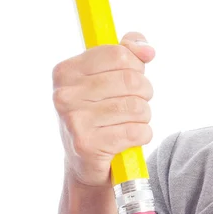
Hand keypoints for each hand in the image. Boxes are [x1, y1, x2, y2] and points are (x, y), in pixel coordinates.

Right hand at [51, 31, 155, 187]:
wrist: (87, 162)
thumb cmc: (101, 111)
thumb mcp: (109, 75)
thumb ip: (128, 51)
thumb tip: (147, 50)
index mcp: (66, 71)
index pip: (118, 53)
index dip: (135, 65)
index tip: (133, 75)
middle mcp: (64, 95)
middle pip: (131, 80)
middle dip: (144, 92)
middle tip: (135, 102)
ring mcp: (73, 120)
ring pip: (137, 107)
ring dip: (144, 116)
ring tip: (129, 121)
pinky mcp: (87, 145)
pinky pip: (137, 131)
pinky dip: (142, 135)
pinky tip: (129, 138)